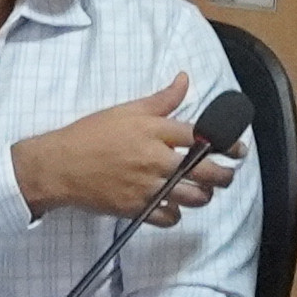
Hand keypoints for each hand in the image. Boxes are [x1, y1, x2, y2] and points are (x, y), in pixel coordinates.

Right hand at [12, 77, 231, 226]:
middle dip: (223, 175)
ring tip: (203, 192)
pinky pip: (168, 217)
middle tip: (226, 175)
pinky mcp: (136, 208)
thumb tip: (184, 79)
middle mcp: (154, 159)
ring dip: (203, 196)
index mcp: (154, 131)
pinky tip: (174, 207)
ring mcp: (146, 186)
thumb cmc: (90, 135)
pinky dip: (175, 214)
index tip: (238, 149)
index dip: (225, 143)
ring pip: (191, 197)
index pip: (201, 137)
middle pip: (204, 171)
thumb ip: (161, 99)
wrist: (59, 166)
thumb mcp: (126, 110)